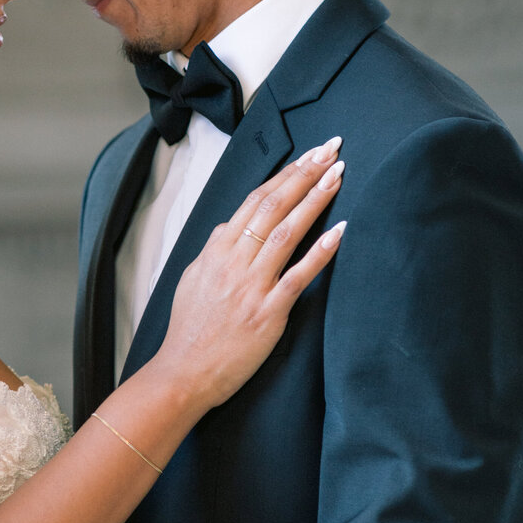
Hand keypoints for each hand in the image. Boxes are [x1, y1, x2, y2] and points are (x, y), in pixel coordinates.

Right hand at [155, 136, 345, 410]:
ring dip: (315, 200)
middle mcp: (234, 261)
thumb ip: (214, 252)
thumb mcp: (192, 280)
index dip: (285, 175)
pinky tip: (339, 231)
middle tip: (330, 149)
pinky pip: (298, 276)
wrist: (183, 373)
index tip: (309, 155)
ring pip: (287, 232)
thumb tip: (229, 228)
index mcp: (216, 250)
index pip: (255, 201)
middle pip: (273, 206)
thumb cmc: (189, 331)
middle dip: (304, 174)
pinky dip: (320, 252)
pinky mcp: (267, 312)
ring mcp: (251, 286)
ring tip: (338, 175)